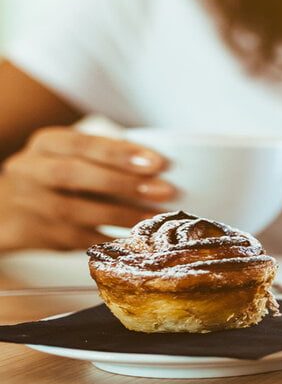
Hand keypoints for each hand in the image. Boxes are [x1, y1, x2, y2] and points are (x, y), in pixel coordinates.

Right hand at [0, 128, 172, 250]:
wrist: (10, 208)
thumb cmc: (58, 177)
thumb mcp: (74, 156)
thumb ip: (109, 158)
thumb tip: (162, 170)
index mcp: (47, 144)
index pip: (83, 143)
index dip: (120, 153)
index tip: (157, 162)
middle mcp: (30, 170)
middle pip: (73, 174)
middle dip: (122, 183)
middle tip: (164, 190)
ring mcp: (30, 204)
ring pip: (74, 211)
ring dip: (121, 215)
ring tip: (156, 217)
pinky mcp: (37, 234)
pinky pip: (77, 239)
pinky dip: (110, 239)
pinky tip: (137, 238)